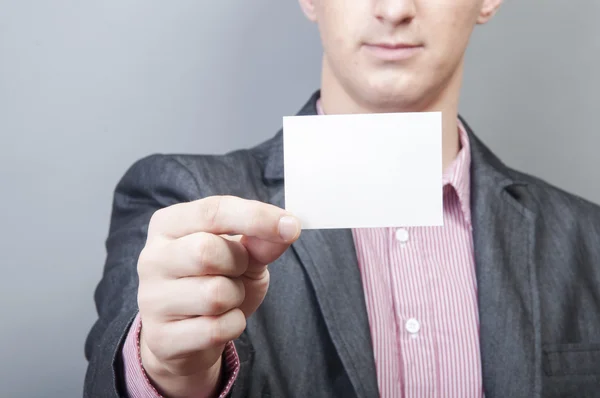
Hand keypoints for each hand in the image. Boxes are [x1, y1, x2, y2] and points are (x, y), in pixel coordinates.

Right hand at [136, 195, 300, 396]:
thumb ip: (261, 240)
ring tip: (226, 297)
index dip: (256, 217)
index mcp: (168, 224)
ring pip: (214, 294)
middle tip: (238, 270)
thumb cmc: (217, 282)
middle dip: (238, 263)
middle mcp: (152, 257)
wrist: (190, 336)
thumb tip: (287, 227)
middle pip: (206, 251)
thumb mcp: (243, 255)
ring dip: (236, 297)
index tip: (291, 226)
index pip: (212, 211)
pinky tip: (219, 322)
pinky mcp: (161, 337)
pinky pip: (216, 329)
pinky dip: (232, 325)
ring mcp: (151, 299)